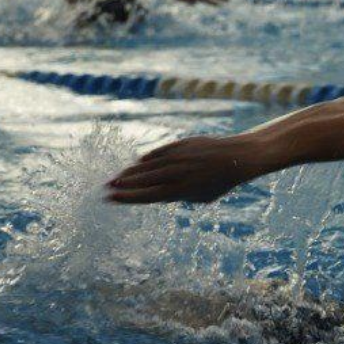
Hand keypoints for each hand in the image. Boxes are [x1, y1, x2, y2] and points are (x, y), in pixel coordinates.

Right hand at [105, 135, 258, 203]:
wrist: (237, 157)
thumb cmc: (219, 182)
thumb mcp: (200, 197)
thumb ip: (178, 196)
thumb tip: (157, 195)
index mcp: (182, 190)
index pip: (148, 196)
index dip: (128, 197)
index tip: (112, 199)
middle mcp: (178, 173)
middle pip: (144, 180)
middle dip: (123, 185)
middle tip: (106, 188)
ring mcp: (178, 157)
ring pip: (149, 165)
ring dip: (131, 172)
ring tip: (116, 178)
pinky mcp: (181, 145)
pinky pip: (159, 152)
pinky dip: (148, 158)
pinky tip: (137, 163)